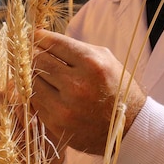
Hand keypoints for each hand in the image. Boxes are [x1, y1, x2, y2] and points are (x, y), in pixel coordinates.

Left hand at [31, 29, 146, 155]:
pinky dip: (39, 95)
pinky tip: (48, 91)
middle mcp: (77, 85)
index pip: (54, 44)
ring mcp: (65, 107)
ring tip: (43, 74)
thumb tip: (44, 40)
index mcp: (92, 64)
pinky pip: (36, 102)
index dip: (41, 38)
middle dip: (36, 56)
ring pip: (33, 82)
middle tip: (37, 55)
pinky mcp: (57, 124)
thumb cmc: (117, 87)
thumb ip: (75, 49)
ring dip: (35, 76)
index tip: (36, 36)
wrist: (130, 126)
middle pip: (39, 61)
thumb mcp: (105, 59)